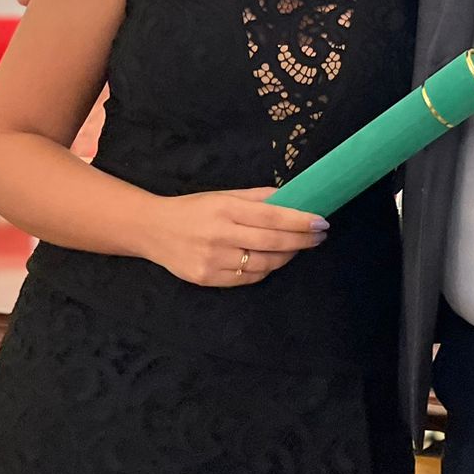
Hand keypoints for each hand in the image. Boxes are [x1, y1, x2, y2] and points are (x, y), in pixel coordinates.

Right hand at [143, 187, 329, 286]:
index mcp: (225, 209)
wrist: (152, 230)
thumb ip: (257, 197)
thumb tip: (292, 197)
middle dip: (302, 240)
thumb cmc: (193, 208)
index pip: (271, 216)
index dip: (300, 221)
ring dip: (287, 257)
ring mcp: (212, 260)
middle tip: (320, 236)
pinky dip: (265, 269)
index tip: (321, 222)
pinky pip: (246, 278)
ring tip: (298, 248)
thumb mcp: (223, 194)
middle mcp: (219, 235)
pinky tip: (273, 260)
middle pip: (272, 242)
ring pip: (262, 264)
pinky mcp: (206, 278)